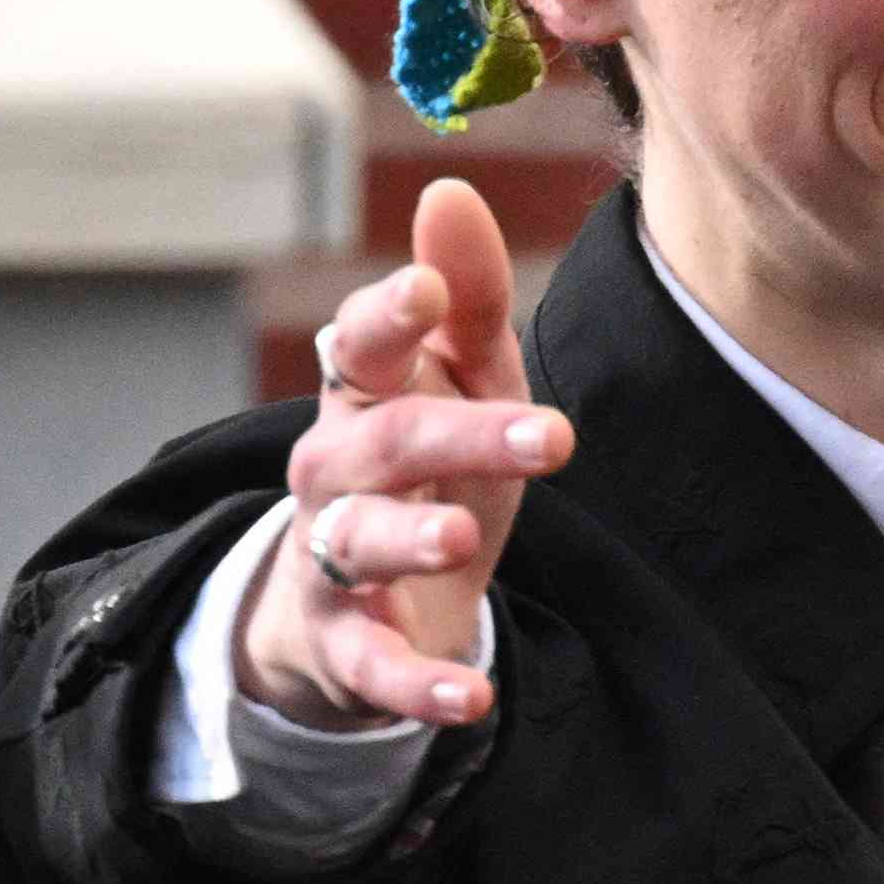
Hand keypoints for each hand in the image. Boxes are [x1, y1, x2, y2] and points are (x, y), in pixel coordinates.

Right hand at [236, 179, 571, 728]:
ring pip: (357, 542)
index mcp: (364, 395)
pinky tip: (474, 698)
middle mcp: (334, 469)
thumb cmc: (427, 462)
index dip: (389, 317)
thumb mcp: (462, 379)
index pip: (361, 343)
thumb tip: (452, 185)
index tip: (428, 289)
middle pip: (389, 442)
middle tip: (551, 436)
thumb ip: (467, 296)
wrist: (357, 597)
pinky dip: (418, 685)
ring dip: (410, 541)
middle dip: (461, 434)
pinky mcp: (346, 644)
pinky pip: (374, 666)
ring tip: (461, 539)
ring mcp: (331, 558)